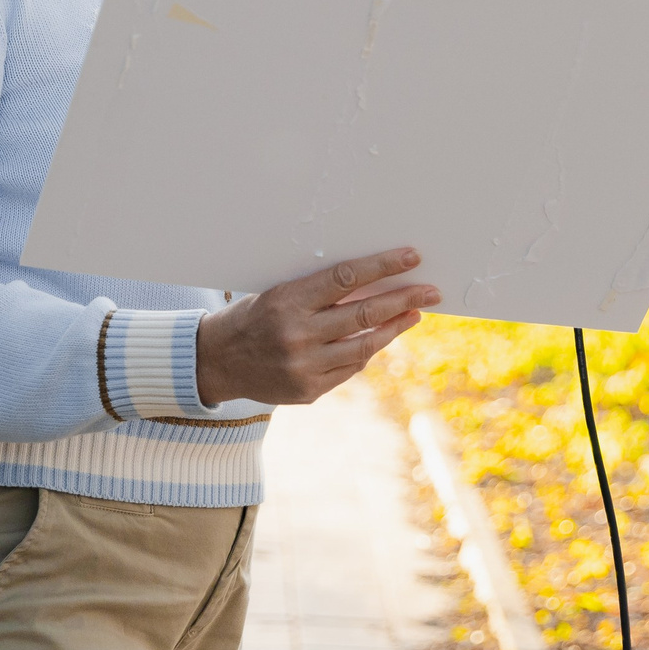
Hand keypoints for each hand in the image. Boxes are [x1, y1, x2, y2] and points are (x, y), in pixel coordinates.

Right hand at [194, 248, 439, 406]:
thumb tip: (374, 282)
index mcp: (287, 301)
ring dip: (395, 328)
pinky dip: (368, 352)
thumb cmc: (253, 316)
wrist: (217, 361)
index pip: (346, 278)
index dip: (383, 266)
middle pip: (364, 314)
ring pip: (364, 346)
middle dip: (404, 299)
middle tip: (431, 290)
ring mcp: (303, 367)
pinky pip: (349, 369)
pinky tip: (381, 338)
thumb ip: (320, 292)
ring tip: (415, 312)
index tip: (411, 257)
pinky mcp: (307, 392)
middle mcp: (297, 335)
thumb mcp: (278, 293)